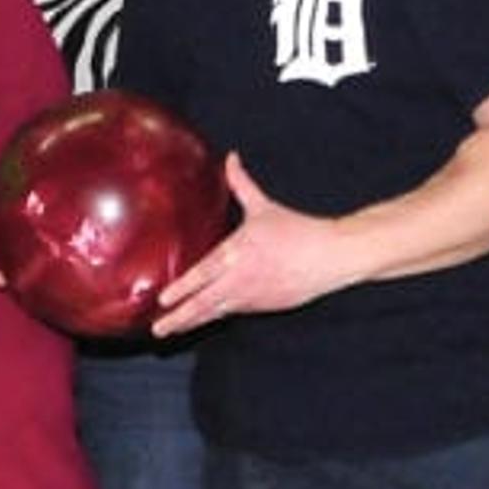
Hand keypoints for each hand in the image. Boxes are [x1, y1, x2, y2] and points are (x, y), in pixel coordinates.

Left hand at [151, 157, 343, 334]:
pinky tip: (203, 319)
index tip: (163, 300)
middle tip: (157, 328)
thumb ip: (241, 184)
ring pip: (216, 312)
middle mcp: (242, 278)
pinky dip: (216, 316)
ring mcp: (253, 296)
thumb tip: (230, 158)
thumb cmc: (298, 230)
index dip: (181, 289)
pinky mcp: (265, 306)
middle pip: (204, 303)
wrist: (331, 256)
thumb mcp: (264, 207)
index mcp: (238, 253)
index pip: (202, 275)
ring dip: (192, 322)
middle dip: (179, 318)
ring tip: (171, 330)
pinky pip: (234, 312)